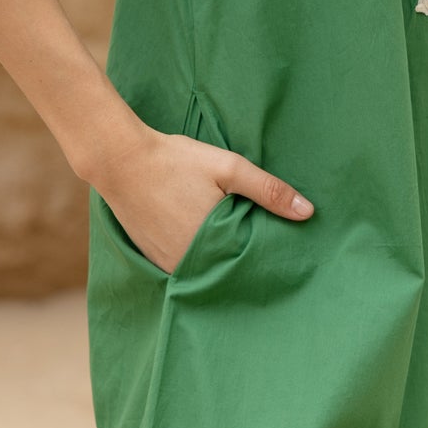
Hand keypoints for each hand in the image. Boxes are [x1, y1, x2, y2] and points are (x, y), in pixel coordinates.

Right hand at [90, 123, 312, 274]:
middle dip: (241, 257)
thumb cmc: (175, 161)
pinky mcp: (153, 259)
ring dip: (217, 258)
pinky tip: (201, 237)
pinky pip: (183, 265)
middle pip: (227, 267)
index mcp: (212, 245)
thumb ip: (268, 190)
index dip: (264, 252)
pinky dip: (196, 256)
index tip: (277, 245)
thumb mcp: (228, 168)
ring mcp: (168, 265)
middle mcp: (189, 264)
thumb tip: (308, 212)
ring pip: (204, 268)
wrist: (120, 159)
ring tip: (228, 236)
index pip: (250, 262)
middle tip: (252, 238)